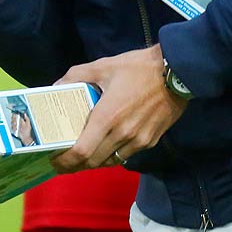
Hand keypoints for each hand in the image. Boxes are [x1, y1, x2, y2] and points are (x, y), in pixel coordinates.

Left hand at [52, 46, 185, 170]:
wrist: (176, 72)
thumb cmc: (138, 68)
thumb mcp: (103, 66)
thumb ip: (76, 75)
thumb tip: (57, 86)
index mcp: (107, 117)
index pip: (82, 152)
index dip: (65, 161)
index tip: (54, 161)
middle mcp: (122, 134)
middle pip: (93, 162)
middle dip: (75, 165)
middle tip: (64, 160)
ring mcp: (138, 140)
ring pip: (110, 162)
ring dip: (95, 162)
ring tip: (84, 155)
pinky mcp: (150, 141)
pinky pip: (126, 155)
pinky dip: (112, 155)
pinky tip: (107, 145)